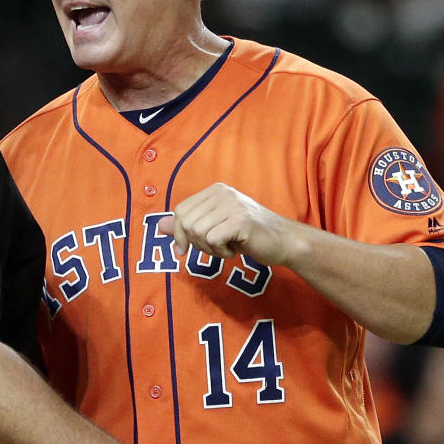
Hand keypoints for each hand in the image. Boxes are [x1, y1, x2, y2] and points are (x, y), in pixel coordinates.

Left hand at [158, 183, 301, 266]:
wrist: (284, 241)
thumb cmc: (248, 236)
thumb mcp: (214, 228)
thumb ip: (188, 226)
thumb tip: (160, 226)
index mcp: (215, 191)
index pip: (181, 210)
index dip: (178, 233)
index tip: (184, 249)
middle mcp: (223, 193)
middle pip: (187, 223)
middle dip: (196, 243)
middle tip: (215, 247)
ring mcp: (233, 205)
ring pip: (199, 233)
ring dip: (210, 249)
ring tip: (227, 247)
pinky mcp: (241, 221)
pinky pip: (213, 240)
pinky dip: (221, 252)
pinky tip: (236, 249)